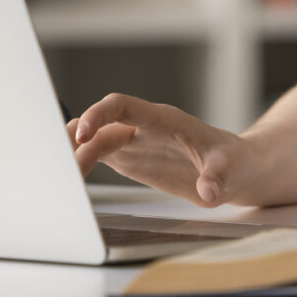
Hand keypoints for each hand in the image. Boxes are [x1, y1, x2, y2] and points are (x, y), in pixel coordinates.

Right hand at [69, 93, 254, 207]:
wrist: (236, 169)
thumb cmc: (235, 162)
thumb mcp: (231, 169)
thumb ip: (218, 177)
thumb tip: (209, 190)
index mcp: (164, 120)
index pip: (123, 105)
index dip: (99, 114)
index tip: (82, 133)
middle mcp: (144, 127)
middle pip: (100, 124)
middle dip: (77, 139)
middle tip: (62, 167)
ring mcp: (135, 142)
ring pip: (94, 139)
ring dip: (74, 153)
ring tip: (60, 178)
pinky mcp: (131, 158)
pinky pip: (98, 154)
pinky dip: (80, 164)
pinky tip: (67, 180)